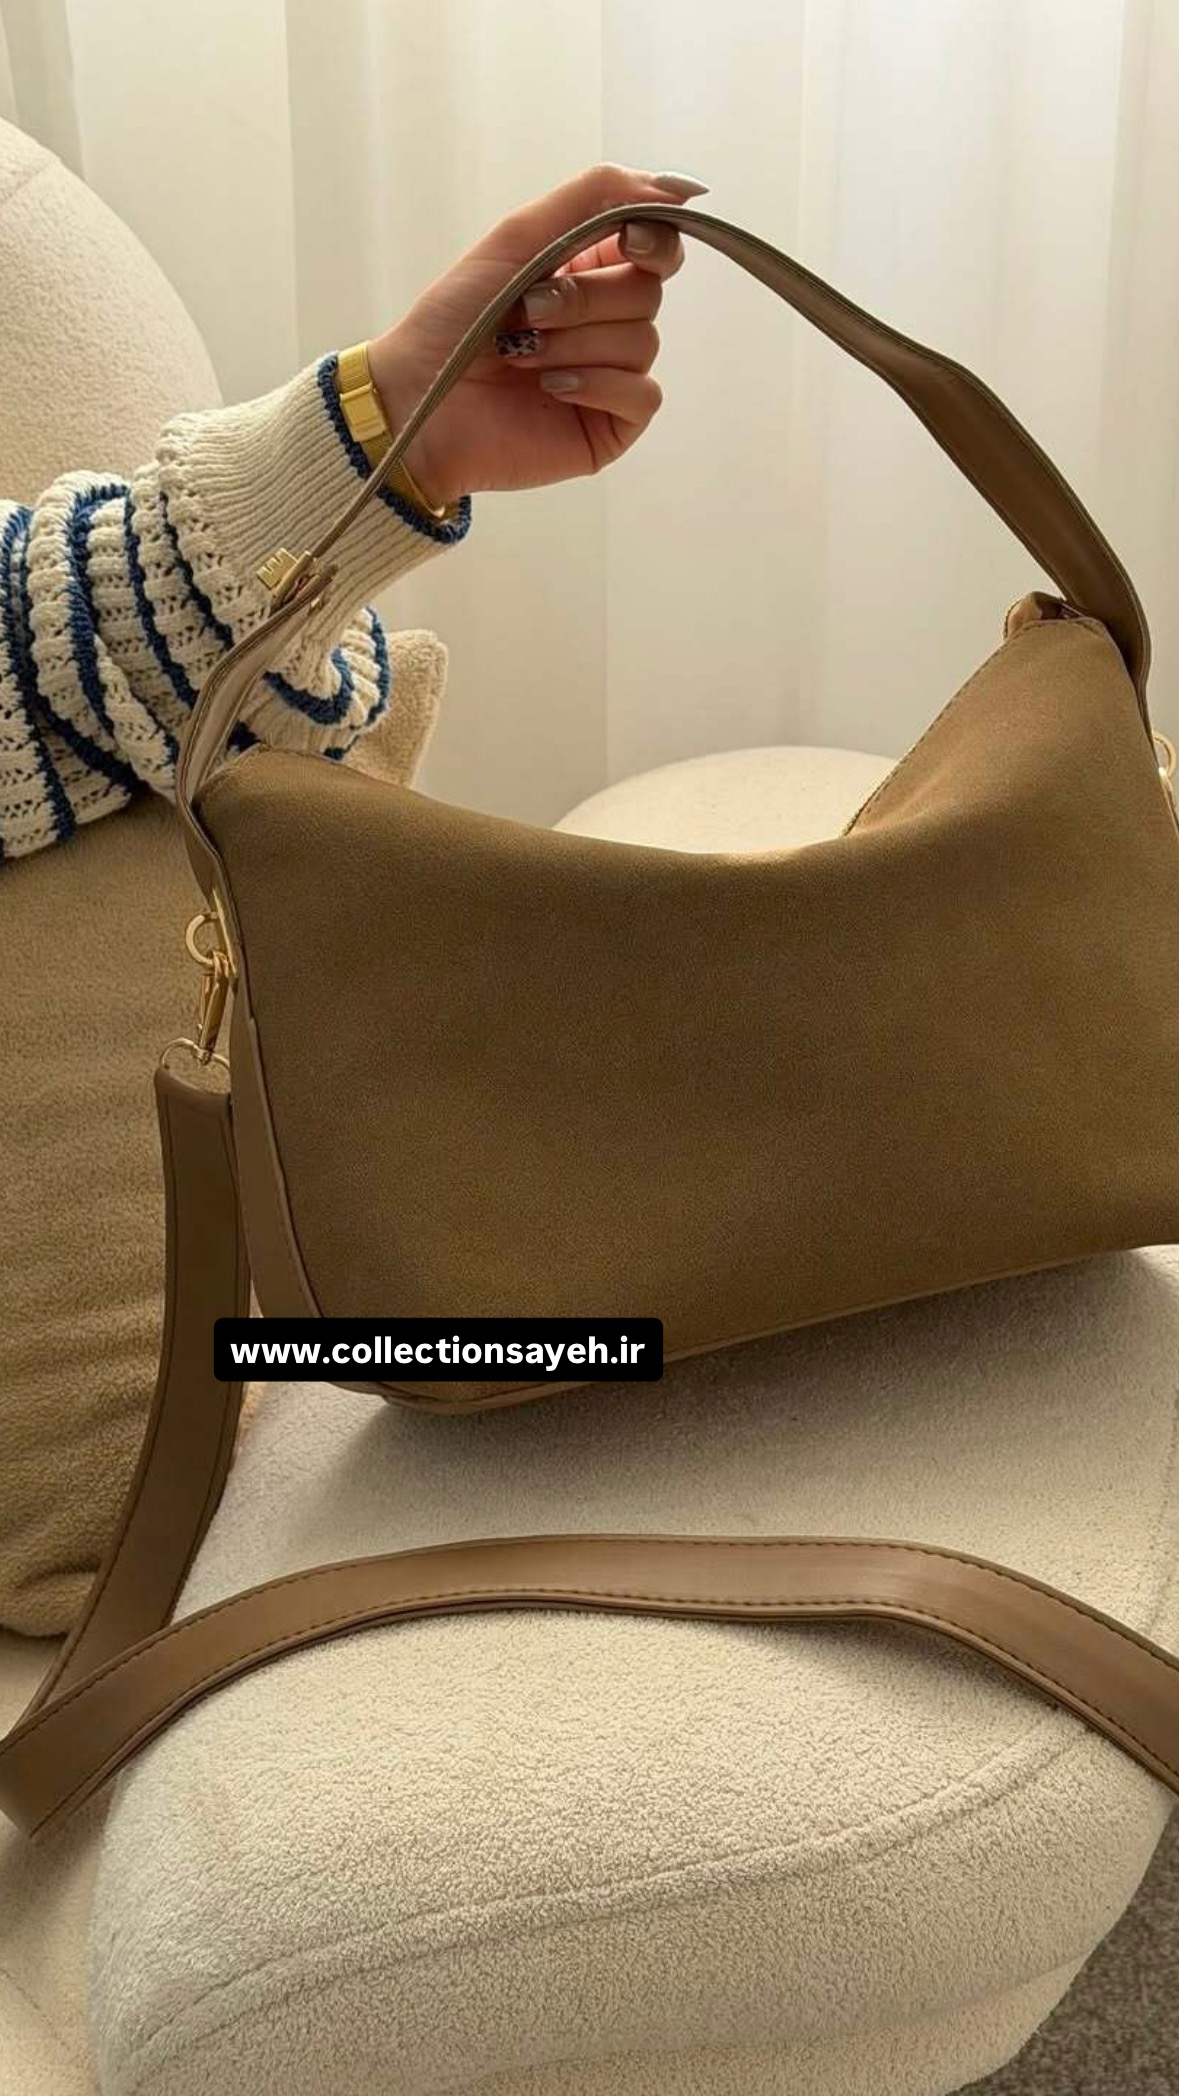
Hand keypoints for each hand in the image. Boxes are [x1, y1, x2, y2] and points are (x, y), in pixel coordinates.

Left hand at [366, 165, 707, 509]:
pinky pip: (643, 394)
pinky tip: (552, 388)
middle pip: (648, 292)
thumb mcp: (519, 237)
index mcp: (589, 272)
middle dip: (585, 299)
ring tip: (521, 357)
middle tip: (528, 313)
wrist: (422, 398)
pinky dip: (597, 383)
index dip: (654, 239)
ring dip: (575, 344)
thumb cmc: (455, 321)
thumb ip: (595, 197)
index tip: (628, 241)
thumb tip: (679, 188)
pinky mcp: (611, 424)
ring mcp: (613, 375)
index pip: (656, 247)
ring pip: (643, 342)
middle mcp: (607, 322)